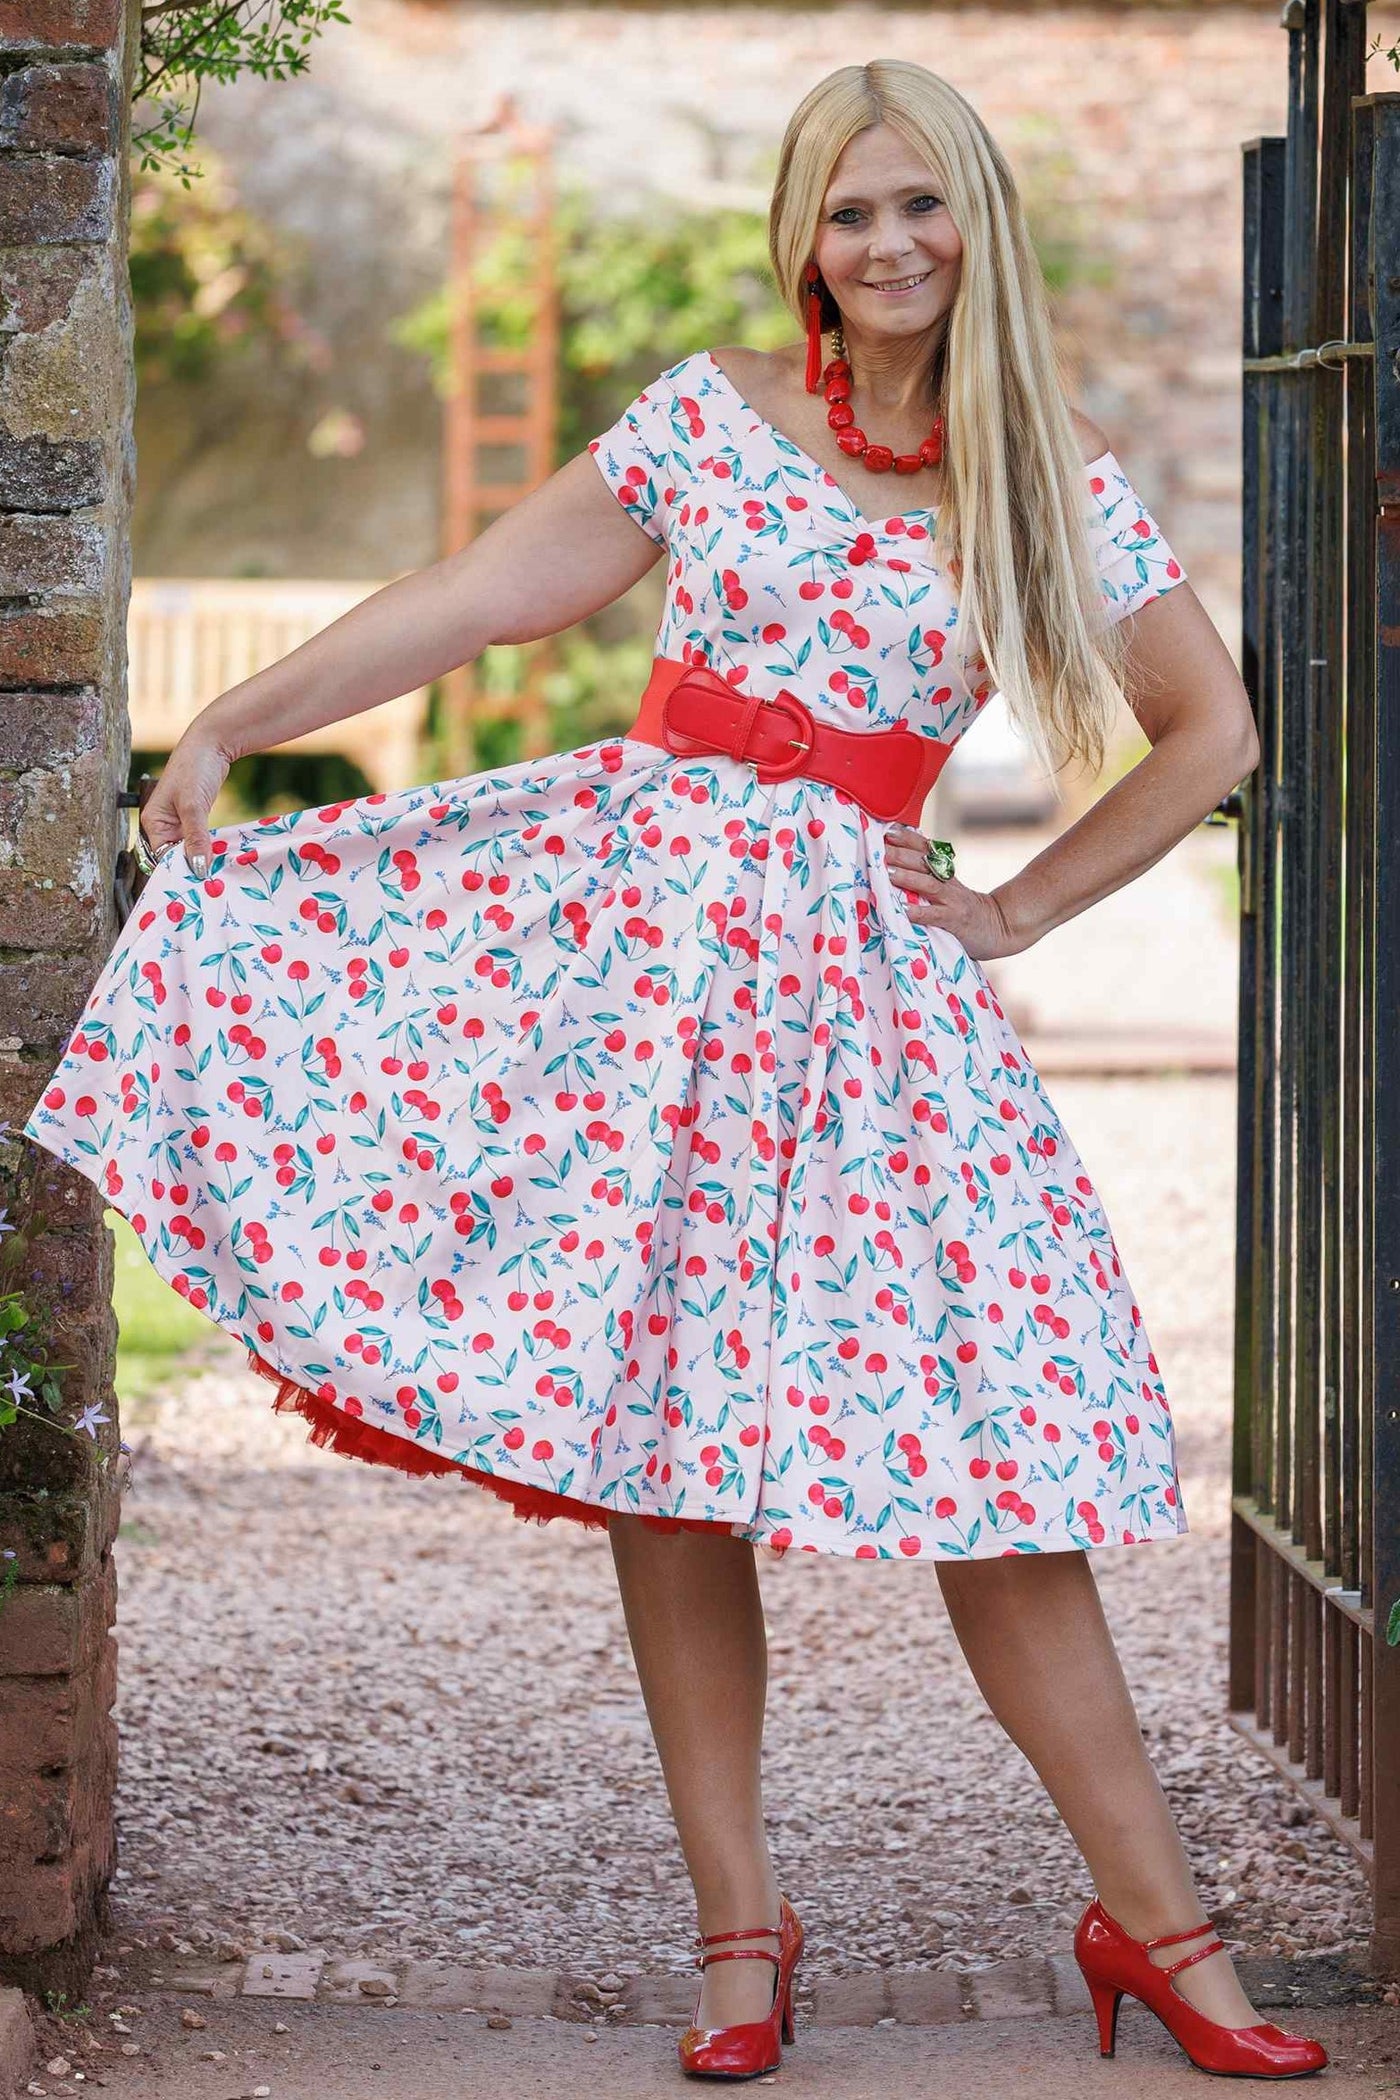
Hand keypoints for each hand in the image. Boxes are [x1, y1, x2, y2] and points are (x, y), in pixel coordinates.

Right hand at [136, 723, 234, 879]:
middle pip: (175, 857)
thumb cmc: (195, 769)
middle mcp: (162, 825)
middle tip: (212, 885)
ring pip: (190, 850)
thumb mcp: (194, 806)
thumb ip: (195, 838)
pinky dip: (210, 849)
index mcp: (152, 823)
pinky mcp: (195, 820)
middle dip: (192, 869)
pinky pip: (200, 841)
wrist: (212, 744)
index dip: (179, 872)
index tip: (198, 887)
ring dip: (203, 860)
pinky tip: (222, 858)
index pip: (161, 858)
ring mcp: (179, 823)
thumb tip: (197, 869)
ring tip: (219, 876)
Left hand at [881, 822, 1023, 960]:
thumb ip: (927, 879)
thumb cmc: (963, 910)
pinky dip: (921, 912)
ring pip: (930, 885)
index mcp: (945, 873)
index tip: (888, 830)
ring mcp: (953, 901)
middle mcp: (949, 883)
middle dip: (902, 854)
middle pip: (925, 863)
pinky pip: (937, 916)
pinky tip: (906, 910)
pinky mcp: (956, 921)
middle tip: (881, 849)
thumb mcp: (948, 889)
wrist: (999, 926)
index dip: (909, 839)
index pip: (927, 850)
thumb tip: (895, 868)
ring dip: (908, 877)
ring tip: (888, 873)